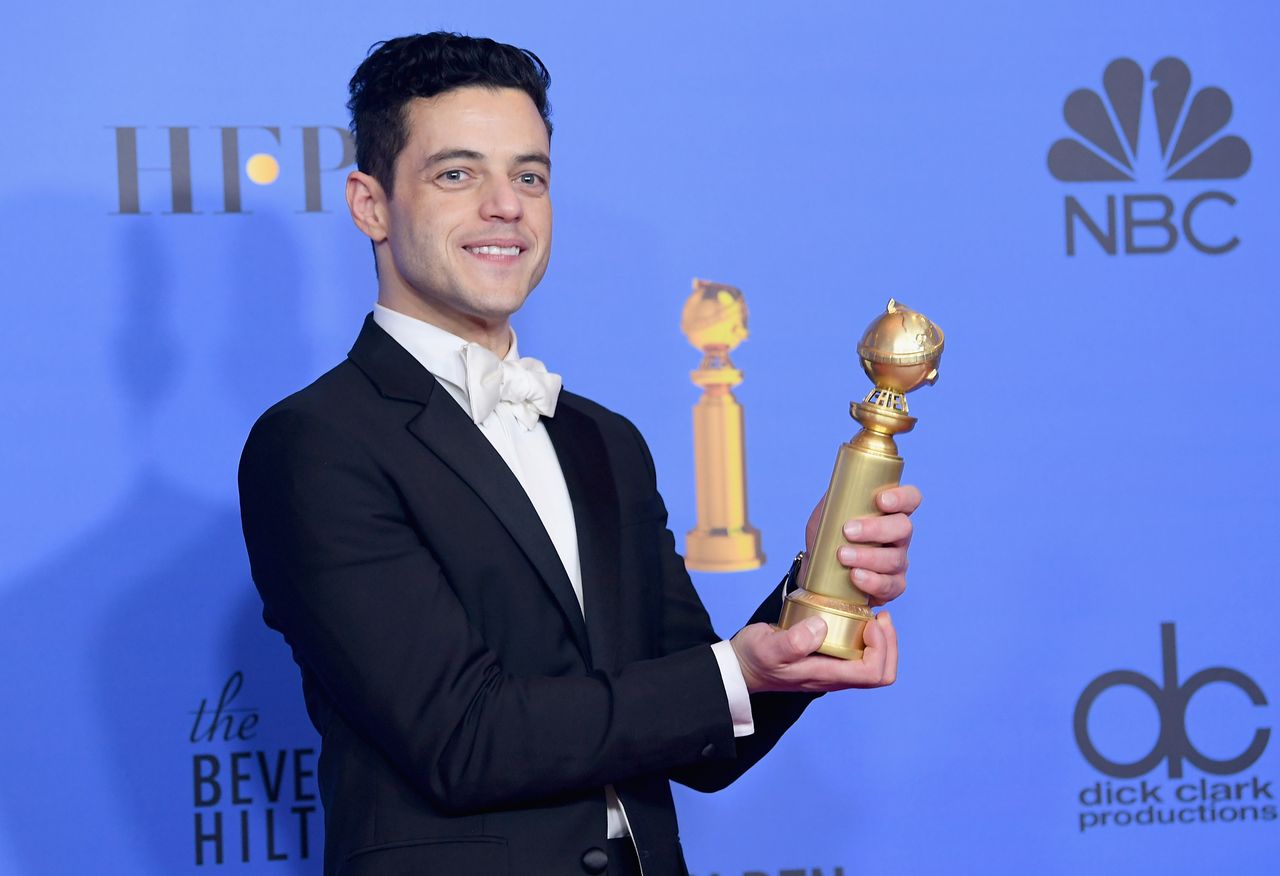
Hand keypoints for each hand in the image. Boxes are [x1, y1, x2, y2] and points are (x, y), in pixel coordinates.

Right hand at [730, 613, 896, 693]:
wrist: (740, 667)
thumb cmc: (754, 657)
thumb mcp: (768, 647)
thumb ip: (792, 641)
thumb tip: (821, 627)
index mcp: (827, 676)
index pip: (873, 673)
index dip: (882, 647)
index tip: (870, 621)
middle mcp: (835, 676)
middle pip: (881, 672)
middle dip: (889, 643)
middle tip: (880, 615)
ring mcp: (833, 669)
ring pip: (874, 664)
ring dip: (881, 639)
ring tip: (873, 614)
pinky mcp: (828, 659)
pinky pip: (859, 654)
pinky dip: (867, 636)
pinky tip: (856, 616)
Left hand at [803, 484, 920, 605]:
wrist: (816, 571)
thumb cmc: (827, 536)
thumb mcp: (827, 513)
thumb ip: (835, 496)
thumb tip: (840, 482)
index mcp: (889, 512)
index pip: (910, 499)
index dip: (902, 498)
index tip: (880, 500)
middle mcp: (899, 536)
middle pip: (904, 528)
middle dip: (876, 529)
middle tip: (848, 531)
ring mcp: (898, 562)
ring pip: (895, 559)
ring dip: (868, 557)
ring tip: (842, 556)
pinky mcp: (892, 586)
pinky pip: (890, 585)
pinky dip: (872, 581)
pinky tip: (855, 576)